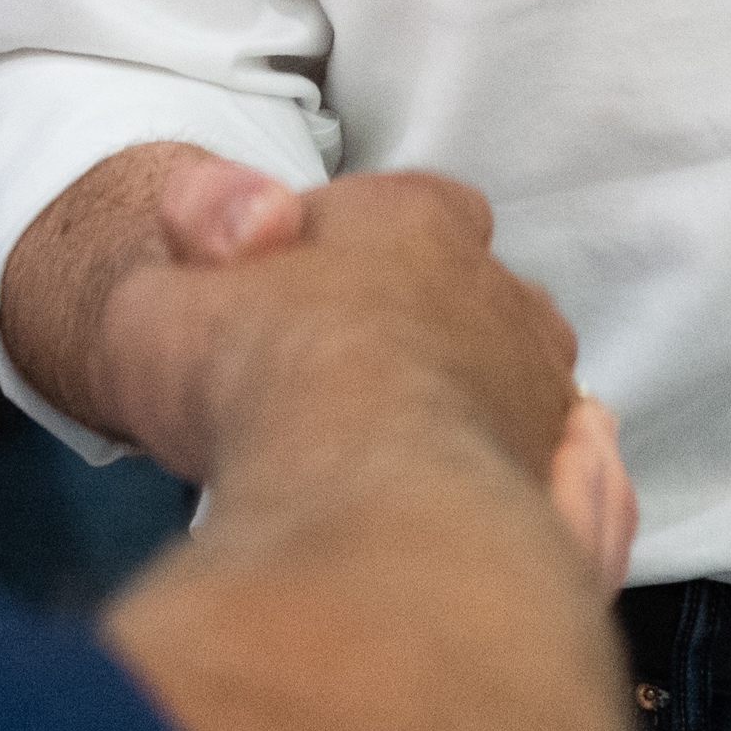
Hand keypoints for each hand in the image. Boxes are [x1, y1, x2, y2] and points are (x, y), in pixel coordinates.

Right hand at [109, 150, 639, 586]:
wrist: (362, 515)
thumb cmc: (258, 384)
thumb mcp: (162, 294)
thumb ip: (195, 243)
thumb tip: (250, 223)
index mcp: (412, 220)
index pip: (397, 207)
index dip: (338, 251)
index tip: (284, 306)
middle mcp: (498, 293)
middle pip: (461, 297)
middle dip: (412, 336)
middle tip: (332, 401)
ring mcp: (543, 391)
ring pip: (515, 387)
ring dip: (467, 415)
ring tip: (388, 475)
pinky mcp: (568, 487)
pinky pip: (559, 481)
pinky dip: (525, 495)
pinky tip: (465, 522)